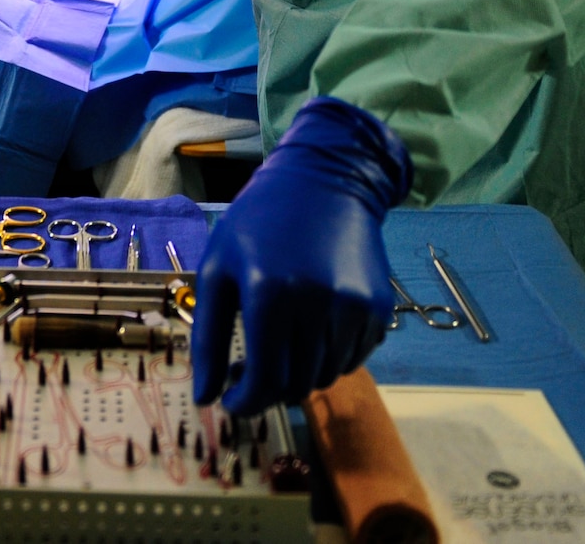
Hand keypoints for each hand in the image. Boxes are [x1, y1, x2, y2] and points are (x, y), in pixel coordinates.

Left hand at [192, 96, 411, 413]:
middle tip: (250, 369)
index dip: (246, 402)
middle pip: (295, 384)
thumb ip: (207, 336)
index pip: (264, 380)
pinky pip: (351, 359)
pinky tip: (309, 331)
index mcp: (269, 293)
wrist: (324, 181)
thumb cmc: (259, 222)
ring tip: (278, 345)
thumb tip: (205, 396)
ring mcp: (354, 306)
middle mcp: (317, 303)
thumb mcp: (218, 267)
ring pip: (324, 376)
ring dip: (297, 375)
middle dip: (268, 389)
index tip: (233, 402)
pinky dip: (327, 359)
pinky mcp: (378, 307)